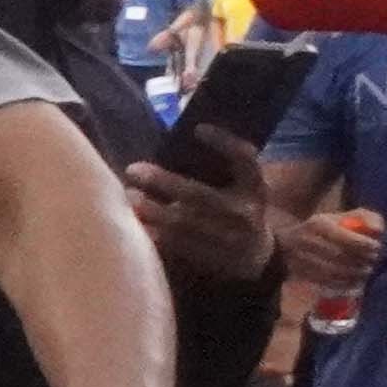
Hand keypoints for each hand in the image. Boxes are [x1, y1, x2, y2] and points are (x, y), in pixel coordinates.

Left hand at [122, 123, 279, 287]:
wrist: (257, 257)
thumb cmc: (236, 210)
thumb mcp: (241, 188)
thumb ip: (217, 170)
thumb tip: (170, 146)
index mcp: (254, 187)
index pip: (246, 159)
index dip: (225, 142)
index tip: (198, 128)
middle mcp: (245, 211)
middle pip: (200, 194)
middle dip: (163, 181)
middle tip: (133, 169)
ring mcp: (229, 238)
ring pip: (184, 222)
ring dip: (152, 210)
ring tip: (129, 197)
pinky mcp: (213, 257)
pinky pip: (178, 245)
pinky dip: (155, 234)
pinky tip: (135, 225)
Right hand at [276, 208, 385, 310]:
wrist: (285, 245)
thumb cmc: (322, 229)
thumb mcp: (340, 217)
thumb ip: (364, 218)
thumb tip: (378, 230)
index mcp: (318, 225)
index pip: (346, 238)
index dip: (365, 245)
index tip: (377, 247)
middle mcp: (308, 242)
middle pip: (341, 256)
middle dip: (362, 260)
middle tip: (375, 261)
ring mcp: (303, 260)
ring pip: (334, 271)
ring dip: (355, 274)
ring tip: (367, 271)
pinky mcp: (302, 275)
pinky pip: (328, 282)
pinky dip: (345, 284)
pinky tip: (356, 281)